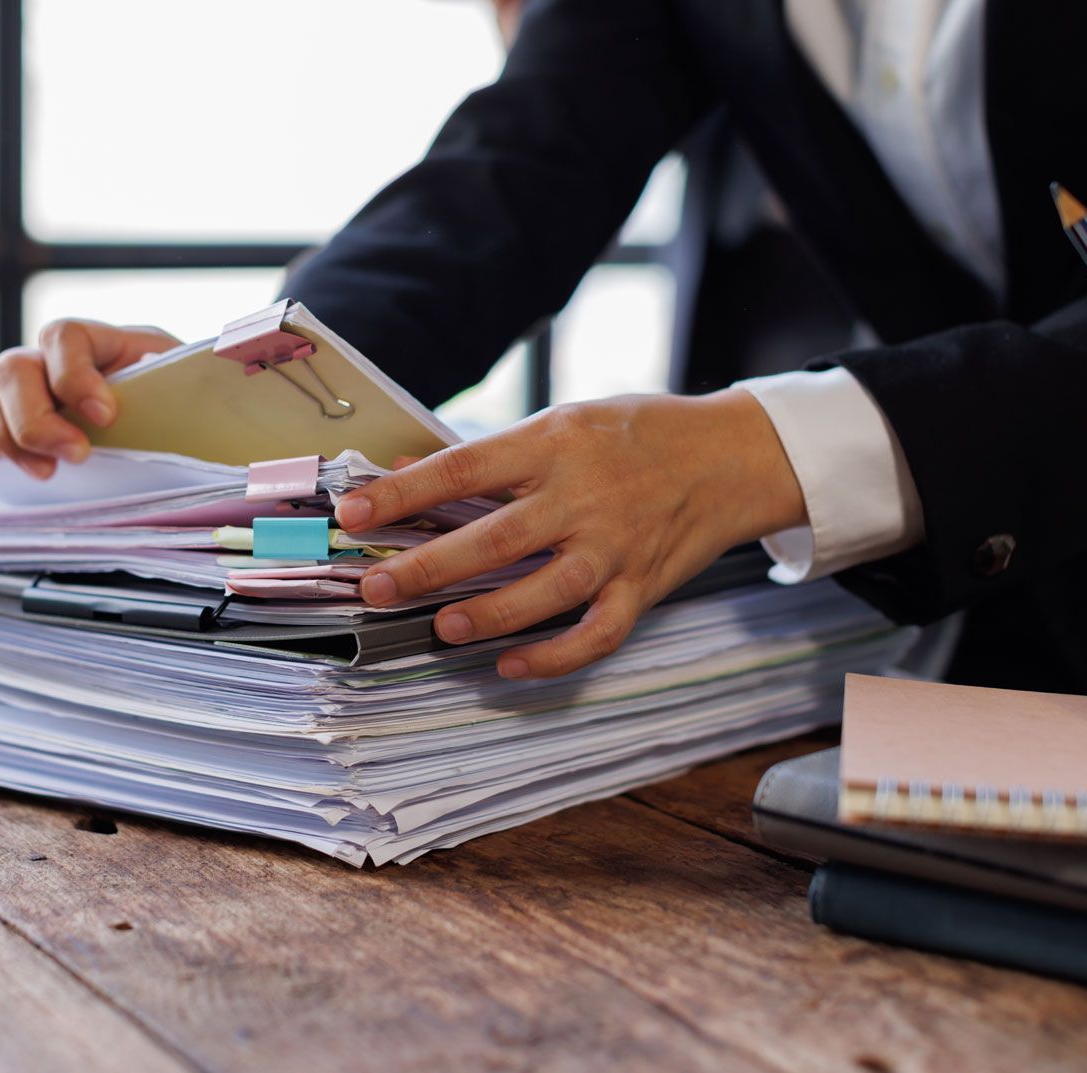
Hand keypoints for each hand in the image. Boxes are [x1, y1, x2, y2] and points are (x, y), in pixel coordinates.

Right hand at [0, 319, 180, 478]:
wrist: (181, 425)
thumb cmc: (186, 408)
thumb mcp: (189, 390)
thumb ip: (173, 380)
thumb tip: (151, 367)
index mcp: (106, 341)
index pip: (65, 336)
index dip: (74, 375)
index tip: (106, 417)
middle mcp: (58, 357)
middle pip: (14, 368)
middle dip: (36, 420)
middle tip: (76, 456)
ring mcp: (31, 384)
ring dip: (11, 437)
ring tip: (48, 473)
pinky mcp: (13, 415)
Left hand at [334, 392, 807, 679]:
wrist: (732, 455)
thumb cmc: (637, 433)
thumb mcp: (563, 422)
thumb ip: (490, 456)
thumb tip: (406, 470)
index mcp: (555, 443)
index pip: (464, 468)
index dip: (404, 493)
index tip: (354, 512)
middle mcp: (584, 495)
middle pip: (497, 538)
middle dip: (429, 567)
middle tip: (377, 589)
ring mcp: (616, 546)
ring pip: (546, 592)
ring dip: (488, 615)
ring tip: (440, 628)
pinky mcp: (643, 587)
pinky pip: (595, 633)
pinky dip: (553, 656)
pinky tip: (511, 665)